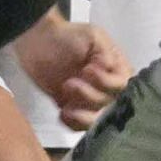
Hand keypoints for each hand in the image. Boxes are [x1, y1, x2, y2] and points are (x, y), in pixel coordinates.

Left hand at [12, 13, 130, 130]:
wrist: (38, 42)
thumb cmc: (67, 36)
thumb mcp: (93, 35)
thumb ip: (105, 51)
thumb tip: (110, 66)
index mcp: (115, 68)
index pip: (121, 84)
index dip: (105, 82)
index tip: (87, 70)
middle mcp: (106, 87)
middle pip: (108, 103)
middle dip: (88, 95)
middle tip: (69, 82)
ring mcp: (89, 100)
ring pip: (95, 119)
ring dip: (82, 114)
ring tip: (66, 104)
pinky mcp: (72, 108)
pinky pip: (78, 125)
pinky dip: (71, 122)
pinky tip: (62, 112)